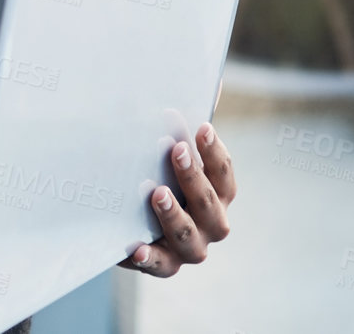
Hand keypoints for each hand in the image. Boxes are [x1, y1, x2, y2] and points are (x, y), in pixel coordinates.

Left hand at [120, 121, 236, 276]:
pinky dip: (149, 258)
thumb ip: (179, 129)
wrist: (130, 221)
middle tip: (177, 150)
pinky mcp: (163, 264)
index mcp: (217, 196)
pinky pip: (159, 265)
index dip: (215, 152)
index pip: (224, 175)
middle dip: (195, 177)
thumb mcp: (163, 155)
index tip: (202, 128)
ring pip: (189, 238)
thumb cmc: (154, 177)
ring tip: (157, 193)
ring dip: (175, 215)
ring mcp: (188, 248)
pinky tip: (136, 247)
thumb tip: (204, 88)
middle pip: (211, 205)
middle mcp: (209, 224)